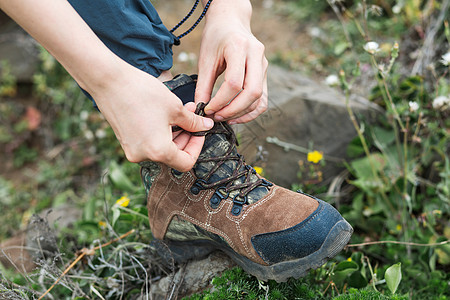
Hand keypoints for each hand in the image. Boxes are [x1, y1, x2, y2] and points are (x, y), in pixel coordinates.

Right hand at [93, 64, 213, 171]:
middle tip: (193, 116)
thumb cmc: (142, 93)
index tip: (200, 131)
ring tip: (181, 110)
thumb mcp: (175, 108)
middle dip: (186, 135)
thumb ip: (193, 122)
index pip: (186, 163)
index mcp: (158, 151)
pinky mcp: (126, 141)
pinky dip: (160, 131)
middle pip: (173, 155)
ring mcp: (133, 150)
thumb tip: (206, 127)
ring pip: (162, 147)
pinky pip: (149, 142)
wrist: (109, 81)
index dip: (197, 146)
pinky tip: (165, 114)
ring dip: (175, 131)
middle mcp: (143, 156)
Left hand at [195, 0, 267, 124]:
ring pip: (259, 98)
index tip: (208, 109)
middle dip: (233, 110)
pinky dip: (251, 110)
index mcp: (239, 47)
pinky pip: (263, 98)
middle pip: (252, 92)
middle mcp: (256, 55)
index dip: (221, 101)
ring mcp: (263, 64)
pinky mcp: (265, 72)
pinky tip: (237, 115)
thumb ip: (203, 86)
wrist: (230, 21)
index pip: (234, 83)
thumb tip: (200, 109)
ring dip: (242, 113)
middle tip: (217, 117)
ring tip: (225, 117)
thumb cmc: (215, 37)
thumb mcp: (205, 59)